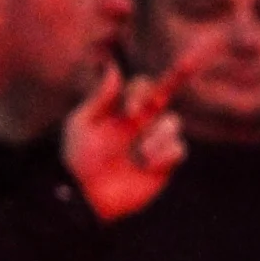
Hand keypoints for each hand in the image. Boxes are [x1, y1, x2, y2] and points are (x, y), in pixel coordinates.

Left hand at [64, 53, 194, 224]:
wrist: (90, 195)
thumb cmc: (81, 157)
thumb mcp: (83, 122)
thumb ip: (101, 96)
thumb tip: (113, 65)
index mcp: (122, 108)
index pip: (145, 85)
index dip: (143, 92)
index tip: (130, 112)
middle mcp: (143, 121)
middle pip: (165, 97)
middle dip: (156, 105)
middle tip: (131, 120)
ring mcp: (156, 141)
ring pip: (172, 124)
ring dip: (153, 140)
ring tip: (136, 158)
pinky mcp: (167, 162)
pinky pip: (178, 149)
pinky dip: (162, 157)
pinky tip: (146, 167)